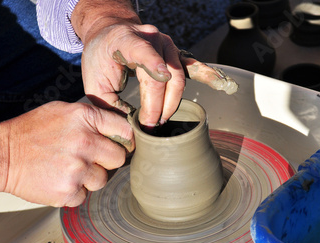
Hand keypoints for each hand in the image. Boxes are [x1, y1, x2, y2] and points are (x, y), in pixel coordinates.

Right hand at [0, 101, 132, 206]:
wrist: (0, 155)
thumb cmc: (30, 131)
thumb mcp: (62, 110)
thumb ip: (92, 117)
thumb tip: (119, 128)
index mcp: (85, 118)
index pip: (125, 131)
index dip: (124, 139)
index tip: (120, 144)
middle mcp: (85, 143)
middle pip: (119, 158)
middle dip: (107, 160)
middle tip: (88, 158)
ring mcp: (77, 169)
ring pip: (103, 180)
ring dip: (90, 177)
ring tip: (68, 168)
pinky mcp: (68, 192)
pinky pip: (85, 196)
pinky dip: (74, 191)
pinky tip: (59, 179)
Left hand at [73, 1, 237, 127]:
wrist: (110, 33)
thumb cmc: (100, 58)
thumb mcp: (94, 83)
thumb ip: (110, 107)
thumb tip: (129, 133)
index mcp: (127, 39)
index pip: (143, 50)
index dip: (154, 63)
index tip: (162, 78)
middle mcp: (152, 38)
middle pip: (164, 75)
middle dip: (159, 105)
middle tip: (149, 125)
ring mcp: (167, 45)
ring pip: (179, 76)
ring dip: (172, 102)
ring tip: (161, 120)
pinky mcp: (176, 53)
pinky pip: (194, 67)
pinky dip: (208, 76)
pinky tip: (225, 85)